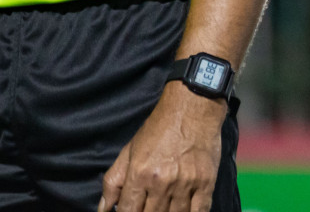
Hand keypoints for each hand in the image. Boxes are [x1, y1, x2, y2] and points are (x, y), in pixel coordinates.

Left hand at [98, 83, 224, 211]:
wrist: (193, 107)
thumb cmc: (158, 129)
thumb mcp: (129, 151)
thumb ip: (113, 182)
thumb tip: (102, 210)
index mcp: (139, 175)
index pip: (128, 211)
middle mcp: (162, 182)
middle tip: (149, 208)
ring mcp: (186, 183)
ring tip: (165, 209)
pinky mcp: (206, 181)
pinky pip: (200, 211)